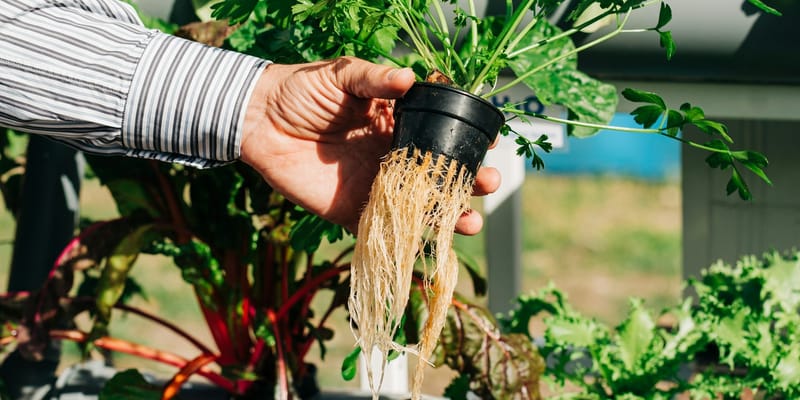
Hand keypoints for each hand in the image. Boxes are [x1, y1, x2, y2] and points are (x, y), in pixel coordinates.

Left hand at [240, 57, 500, 234]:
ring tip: (469, 221)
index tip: (491, 145)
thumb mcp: (341, 75)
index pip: (441, 135)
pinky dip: (407, 241)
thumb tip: (409, 78)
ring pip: (420, 207)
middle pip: (439, 175)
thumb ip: (374, 78)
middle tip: (488, 183)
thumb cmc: (301, 89)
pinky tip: (430, 244)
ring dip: (448, 216)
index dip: (467, 141)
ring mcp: (375, 187)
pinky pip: (384, 230)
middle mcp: (393, 157)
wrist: (258, 120)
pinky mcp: (352, 212)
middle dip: (468, 182)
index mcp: (397, 123)